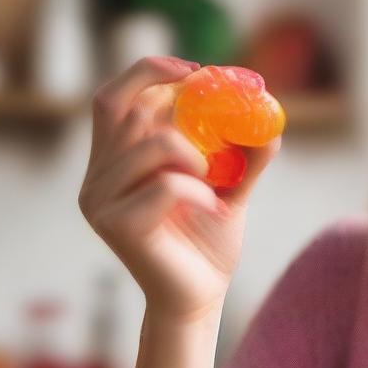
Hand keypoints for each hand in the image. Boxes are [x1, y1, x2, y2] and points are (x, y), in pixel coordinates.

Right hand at [78, 56, 279, 320]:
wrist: (200, 297)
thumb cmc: (208, 244)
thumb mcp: (230, 189)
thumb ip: (244, 155)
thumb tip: (269, 118)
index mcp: (113, 162)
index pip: (113, 98)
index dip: (148, 73)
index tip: (194, 70)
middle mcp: (97, 177)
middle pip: (121, 108)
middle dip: (173, 101)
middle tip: (212, 109)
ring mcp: (99, 200)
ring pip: (150, 144)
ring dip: (195, 155)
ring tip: (215, 182)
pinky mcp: (115, 224)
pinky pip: (165, 184)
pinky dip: (198, 190)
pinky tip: (211, 209)